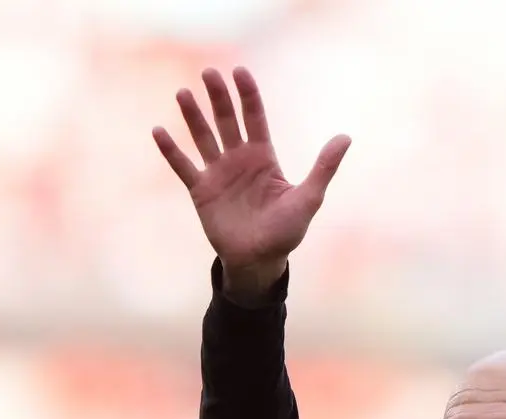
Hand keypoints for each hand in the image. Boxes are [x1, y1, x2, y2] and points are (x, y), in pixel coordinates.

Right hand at [153, 67, 350, 303]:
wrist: (260, 260)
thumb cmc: (287, 231)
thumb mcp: (309, 198)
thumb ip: (324, 167)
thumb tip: (346, 137)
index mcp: (264, 157)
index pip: (255, 118)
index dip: (248, 95)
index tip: (239, 71)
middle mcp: (239, 160)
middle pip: (227, 121)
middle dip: (219, 97)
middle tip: (209, 72)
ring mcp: (218, 174)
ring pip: (203, 138)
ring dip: (193, 116)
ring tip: (183, 93)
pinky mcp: (201, 191)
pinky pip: (184, 166)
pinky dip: (171, 150)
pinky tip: (159, 130)